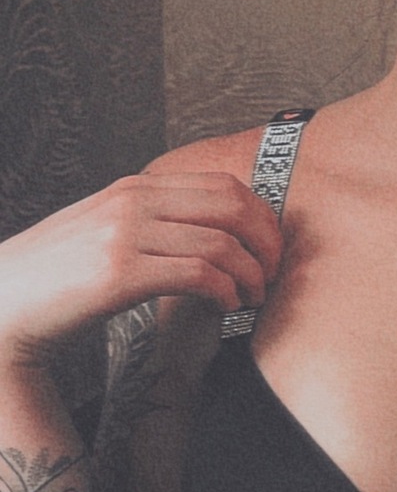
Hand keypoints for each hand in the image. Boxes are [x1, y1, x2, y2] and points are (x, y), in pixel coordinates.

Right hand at [0, 174, 282, 366]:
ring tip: (252, 298)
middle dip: (267, 241)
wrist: (1, 306)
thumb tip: (210, 235)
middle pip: (232, 206)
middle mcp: (132, 202)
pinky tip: (226, 307)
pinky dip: (225, 291)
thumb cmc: (56, 278)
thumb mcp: (104, 230)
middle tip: (274, 273)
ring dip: (251, 275)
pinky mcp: (119, 273)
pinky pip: (198, 273)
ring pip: (221, 242)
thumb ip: (150, 222)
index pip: (223, 185)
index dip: (261, 216)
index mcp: (134, 188)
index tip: (271, 248)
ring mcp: (124, 234)